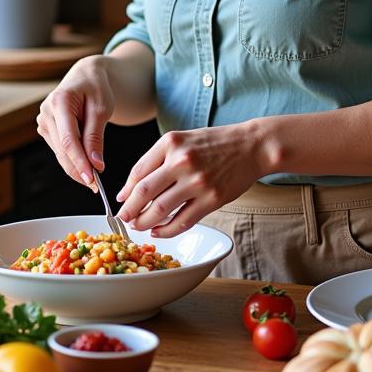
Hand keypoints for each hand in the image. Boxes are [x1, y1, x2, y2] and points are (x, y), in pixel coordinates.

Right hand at [37, 55, 115, 188]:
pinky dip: (73, 160)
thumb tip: (95, 164)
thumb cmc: (96, 88)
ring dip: (76, 167)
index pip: (68, 140)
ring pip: (60, 153)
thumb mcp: (102, 109)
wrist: (86, 77)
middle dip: (79, 170)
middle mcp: (46, 111)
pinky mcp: (46, 129)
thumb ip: (96, 136)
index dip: (79, 162)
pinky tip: (86, 166)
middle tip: (96, 187)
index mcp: (60, 101)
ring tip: (94, 178)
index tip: (92, 180)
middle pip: (62, 150)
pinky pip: (60, 150)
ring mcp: (44, 121)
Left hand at [116, 122, 266, 237]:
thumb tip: (131, 188)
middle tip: (123, 219)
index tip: (120, 201)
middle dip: (129, 210)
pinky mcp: (211, 199)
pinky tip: (158, 231)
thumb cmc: (214, 143)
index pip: (138, 171)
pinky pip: (182, 221)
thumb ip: (158, 159)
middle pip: (144, 193)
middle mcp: (181, 161)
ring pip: (160, 210)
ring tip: (138, 226)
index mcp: (170, 142)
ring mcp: (197, 181)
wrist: (251, 146)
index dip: (125, 190)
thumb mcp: (182, 140)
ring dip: (144, 222)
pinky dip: (166, 230)